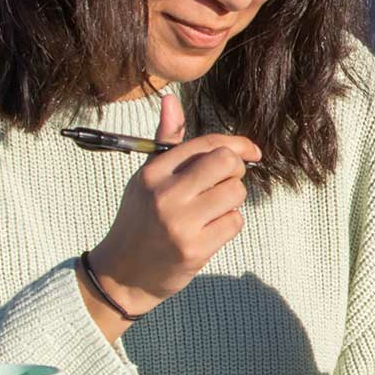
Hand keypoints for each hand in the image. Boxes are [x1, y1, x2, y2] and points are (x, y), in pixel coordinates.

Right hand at [84, 92, 260, 321]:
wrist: (122, 275)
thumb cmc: (140, 220)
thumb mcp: (146, 178)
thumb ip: (166, 141)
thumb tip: (171, 100)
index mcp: (153, 172)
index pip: (208, 145)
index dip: (238, 144)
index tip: (252, 152)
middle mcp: (165, 194)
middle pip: (227, 163)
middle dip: (236, 171)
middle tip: (225, 184)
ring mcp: (180, 223)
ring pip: (236, 194)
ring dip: (232, 201)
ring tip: (211, 211)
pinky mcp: (195, 249)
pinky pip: (235, 223)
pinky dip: (228, 225)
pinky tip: (208, 232)